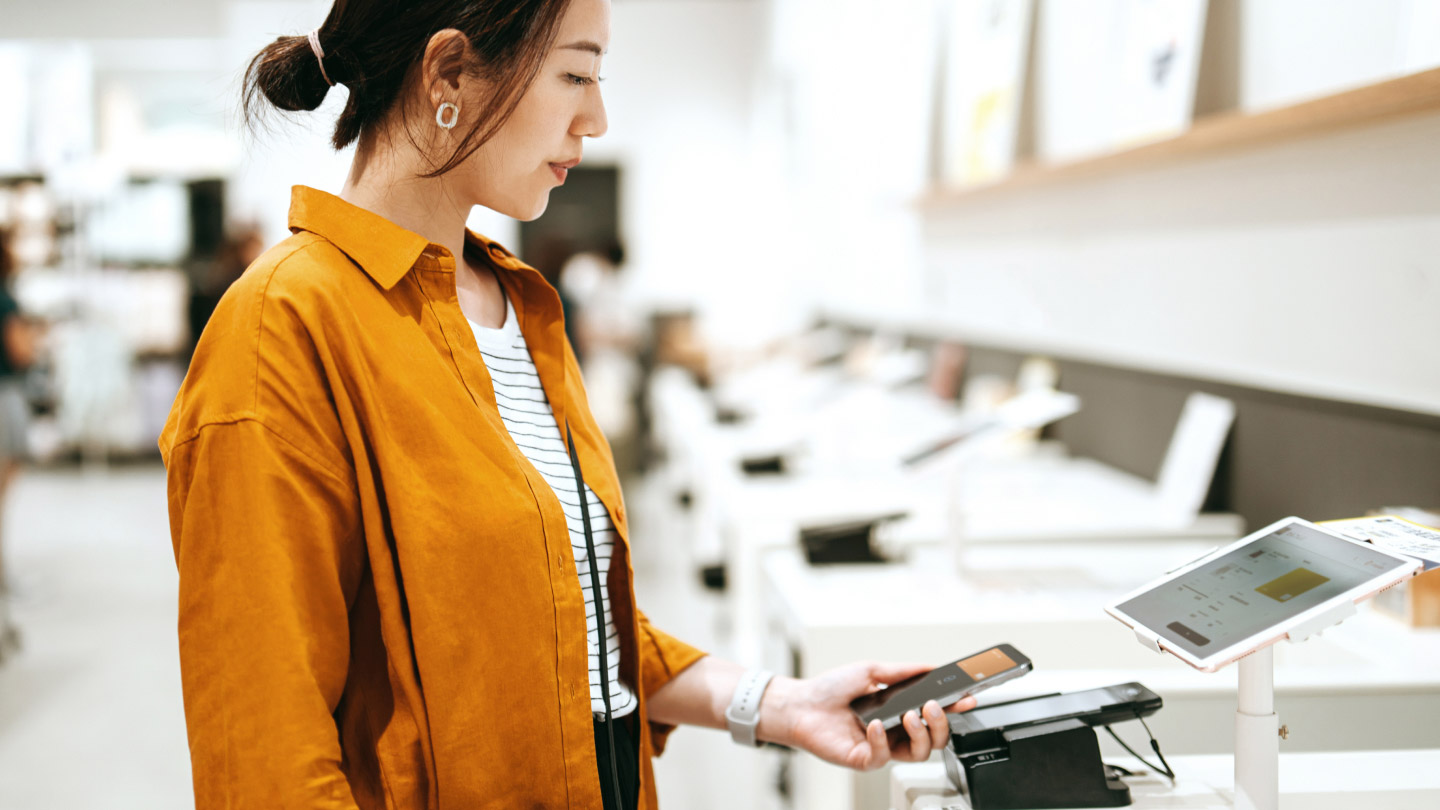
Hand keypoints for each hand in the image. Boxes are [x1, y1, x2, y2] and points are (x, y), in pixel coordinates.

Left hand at [757, 661, 976, 771]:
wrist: (799, 704)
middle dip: (942, 724)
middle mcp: (894, 733)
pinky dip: (882, 740)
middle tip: (935, 706)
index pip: (933, 715)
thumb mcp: (871, 671)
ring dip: (920, 734)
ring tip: (910, 714)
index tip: (967, 697)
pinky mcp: (863, 759)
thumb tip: (931, 666)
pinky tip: (875, 724)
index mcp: (898, 713)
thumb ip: (902, 671)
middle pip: (934, 740)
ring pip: (918, 754)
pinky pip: (883, 757)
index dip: (954, 709)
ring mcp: (880, 748)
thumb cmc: (830, 690)